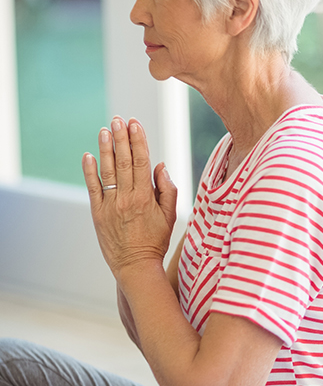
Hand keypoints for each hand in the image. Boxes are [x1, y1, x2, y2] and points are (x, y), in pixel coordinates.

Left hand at [82, 117, 177, 279]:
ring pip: (107, 171)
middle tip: (118, 119)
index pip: (141, 162)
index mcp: (146, 197)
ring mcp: (110, 205)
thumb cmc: (156, 240)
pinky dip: (89, 170)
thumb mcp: (171, 215)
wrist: (135, 266)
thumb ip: (167, 189)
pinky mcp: (97, 213)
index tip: (135, 124)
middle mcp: (126, 198)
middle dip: (121, 138)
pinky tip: (89, 155)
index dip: (138, 141)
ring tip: (104, 130)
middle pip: (123, 162)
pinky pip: (93, 188)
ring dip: (106, 148)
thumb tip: (160, 165)